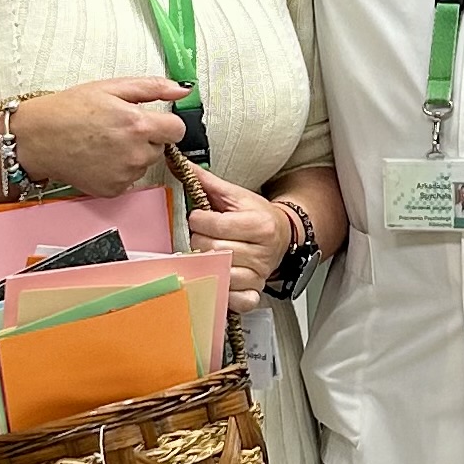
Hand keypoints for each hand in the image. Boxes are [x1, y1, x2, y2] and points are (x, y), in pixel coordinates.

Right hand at [9, 81, 187, 195]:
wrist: (38, 139)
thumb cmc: (69, 111)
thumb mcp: (111, 88)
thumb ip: (152, 87)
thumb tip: (182, 89)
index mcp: (139, 125)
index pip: (177, 129)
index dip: (165, 123)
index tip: (151, 120)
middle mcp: (136, 154)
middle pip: (160, 147)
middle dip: (146, 138)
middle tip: (117, 128)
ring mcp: (125, 175)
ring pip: (144, 164)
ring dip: (133, 154)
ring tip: (104, 142)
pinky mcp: (114, 190)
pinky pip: (129, 179)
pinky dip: (119, 170)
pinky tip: (99, 158)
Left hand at [187, 171, 293, 310]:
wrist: (283, 234)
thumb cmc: (256, 216)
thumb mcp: (235, 195)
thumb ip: (206, 182)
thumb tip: (179, 164)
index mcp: (259, 225)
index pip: (215, 225)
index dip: (199, 220)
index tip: (200, 218)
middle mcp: (262, 252)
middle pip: (213, 250)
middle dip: (199, 241)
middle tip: (203, 236)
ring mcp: (259, 274)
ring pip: (219, 274)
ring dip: (207, 265)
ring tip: (208, 254)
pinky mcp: (255, 291)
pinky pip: (235, 299)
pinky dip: (223, 292)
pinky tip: (219, 278)